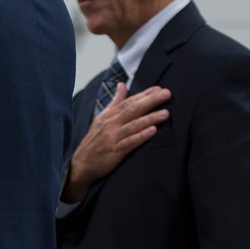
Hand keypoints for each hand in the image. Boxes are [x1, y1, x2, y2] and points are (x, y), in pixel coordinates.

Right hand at [64, 83, 171, 202]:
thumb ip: (115, 101)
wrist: (82, 163)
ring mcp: (114, 137)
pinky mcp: (115, 151)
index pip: (130, 101)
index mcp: (110, 114)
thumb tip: (122, 85)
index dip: (145, 94)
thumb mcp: (102, 117)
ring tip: (165, 113)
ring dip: (150, 118)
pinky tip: (153, 131)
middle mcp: (112, 124)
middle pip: (134, 109)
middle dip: (151, 101)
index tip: (159, 88)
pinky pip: (130, 142)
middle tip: (167, 94)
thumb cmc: (95, 140)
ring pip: (134, 125)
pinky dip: (141, 136)